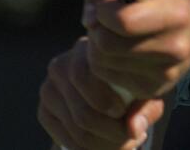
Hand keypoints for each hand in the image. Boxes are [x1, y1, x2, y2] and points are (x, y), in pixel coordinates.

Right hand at [38, 37, 162, 149]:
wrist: (108, 93)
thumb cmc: (131, 88)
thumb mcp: (144, 93)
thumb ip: (146, 109)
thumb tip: (135, 130)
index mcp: (85, 49)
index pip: (85, 78)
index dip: (109, 104)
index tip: (126, 114)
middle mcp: (60, 64)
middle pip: (83, 114)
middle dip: (112, 133)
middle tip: (132, 137)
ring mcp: (49, 89)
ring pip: (76, 131)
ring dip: (105, 144)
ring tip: (126, 141)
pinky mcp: (44, 111)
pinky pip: (66, 139)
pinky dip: (89, 149)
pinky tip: (107, 144)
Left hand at [85, 0, 189, 98]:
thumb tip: (88, 19)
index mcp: (175, 13)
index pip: (123, 21)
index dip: (104, 10)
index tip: (108, 3)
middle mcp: (175, 48)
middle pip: (106, 44)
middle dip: (97, 28)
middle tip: (107, 20)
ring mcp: (164, 74)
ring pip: (101, 62)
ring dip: (97, 45)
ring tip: (113, 34)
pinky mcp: (151, 91)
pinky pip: (105, 77)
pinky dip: (103, 62)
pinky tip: (118, 51)